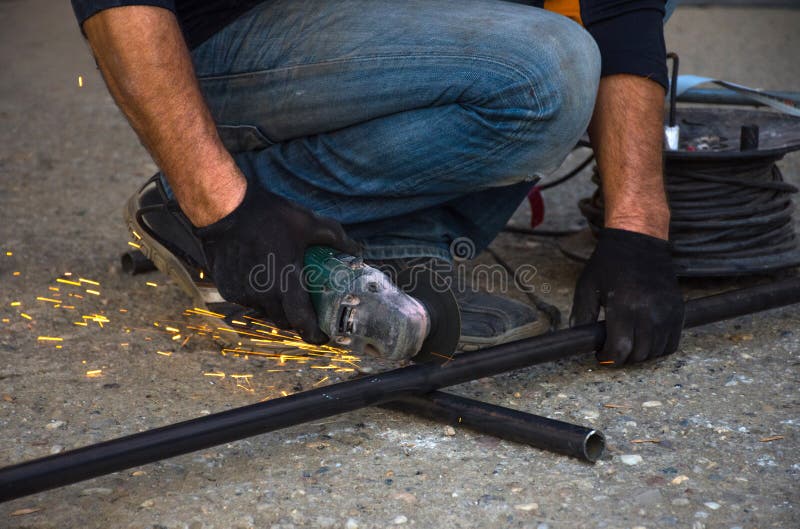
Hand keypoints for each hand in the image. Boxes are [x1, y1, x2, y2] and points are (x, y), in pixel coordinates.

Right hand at [195, 180, 360, 343]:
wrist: (226, 209)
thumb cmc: (269, 215)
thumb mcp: (309, 223)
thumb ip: (335, 239)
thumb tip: (357, 251)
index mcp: (285, 281)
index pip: (302, 321)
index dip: (314, 334)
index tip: (324, 337)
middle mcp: (263, 293)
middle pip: (284, 321)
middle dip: (297, 319)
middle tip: (305, 307)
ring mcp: (243, 293)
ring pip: (265, 311)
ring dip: (276, 307)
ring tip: (282, 288)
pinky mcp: (227, 289)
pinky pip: (247, 301)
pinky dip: (257, 296)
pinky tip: (260, 278)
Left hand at [570, 228, 684, 365]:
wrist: (639, 242)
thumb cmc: (609, 264)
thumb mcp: (587, 286)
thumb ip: (581, 314)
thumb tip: (579, 338)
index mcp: (624, 306)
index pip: (621, 348)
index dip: (609, 358)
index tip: (601, 355)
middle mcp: (649, 311)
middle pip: (639, 354)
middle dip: (623, 358)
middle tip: (612, 349)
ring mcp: (667, 312)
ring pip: (656, 352)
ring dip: (640, 354)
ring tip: (627, 343)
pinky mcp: (678, 310)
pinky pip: (672, 343)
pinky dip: (658, 348)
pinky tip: (644, 340)